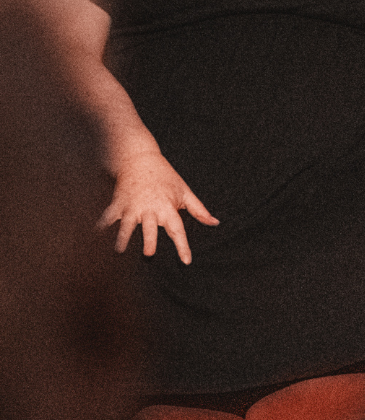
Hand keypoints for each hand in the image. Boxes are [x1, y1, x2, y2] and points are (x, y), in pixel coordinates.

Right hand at [100, 149, 218, 263]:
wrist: (140, 158)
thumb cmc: (166, 177)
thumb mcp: (185, 191)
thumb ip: (199, 210)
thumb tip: (215, 223)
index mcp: (167, 207)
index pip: (178, 229)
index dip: (183, 246)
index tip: (186, 261)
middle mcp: (150, 208)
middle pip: (150, 227)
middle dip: (149, 240)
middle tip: (148, 254)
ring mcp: (132, 206)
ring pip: (127, 224)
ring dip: (123, 237)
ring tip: (119, 250)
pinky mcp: (118, 203)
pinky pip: (108, 217)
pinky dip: (101, 226)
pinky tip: (94, 236)